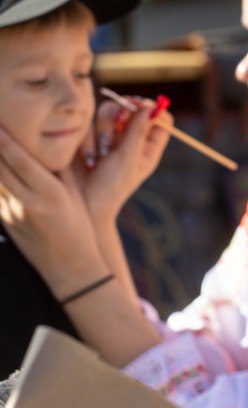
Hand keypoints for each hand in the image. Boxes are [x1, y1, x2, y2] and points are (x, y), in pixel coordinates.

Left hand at [0, 127, 109, 295]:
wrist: (70, 267)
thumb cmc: (80, 228)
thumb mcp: (77, 197)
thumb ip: (62, 171)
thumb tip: (52, 144)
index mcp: (50, 195)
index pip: (22, 162)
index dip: (6, 141)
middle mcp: (28, 203)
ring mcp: (12, 213)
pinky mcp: (3, 221)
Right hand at [76, 98, 170, 223]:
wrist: (79, 203)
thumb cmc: (110, 187)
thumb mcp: (128, 159)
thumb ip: (138, 132)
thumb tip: (153, 107)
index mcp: (148, 146)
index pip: (160, 117)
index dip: (153, 108)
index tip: (142, 107)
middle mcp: (130, 137)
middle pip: (133, 107)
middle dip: (123, 112)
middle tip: (119, 120)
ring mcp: (109, 135)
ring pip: (108, 111)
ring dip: (104, 131)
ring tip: (100, 156)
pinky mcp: (87, 135)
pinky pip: (88, 122)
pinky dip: (88, 139)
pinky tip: (88, 160)